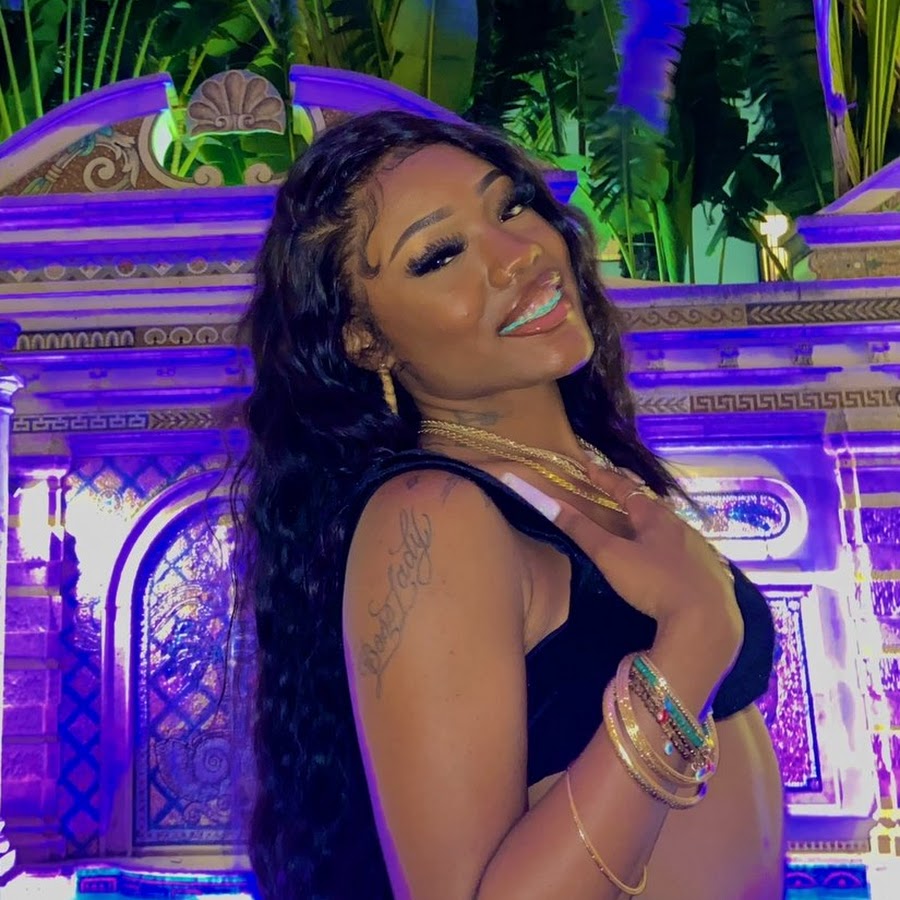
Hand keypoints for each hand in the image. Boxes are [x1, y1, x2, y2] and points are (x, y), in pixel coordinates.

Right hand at [501, 466, 740, 642]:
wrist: (706, 619)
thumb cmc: (654, 581)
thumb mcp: (611, 556)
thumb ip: (582, 530)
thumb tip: (551, 503)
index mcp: (656, 517)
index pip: (626, 490)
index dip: (606, 478)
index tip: (589, 467)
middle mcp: (680, 527)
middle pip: (652, 507)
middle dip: (632, 500)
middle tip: (615, 497)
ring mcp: (699, 550)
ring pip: (671, 529)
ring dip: (652, 526)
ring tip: (638, 529)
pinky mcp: (710, 574)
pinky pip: (685, 552)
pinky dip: (669, 549)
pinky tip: (667, 562)